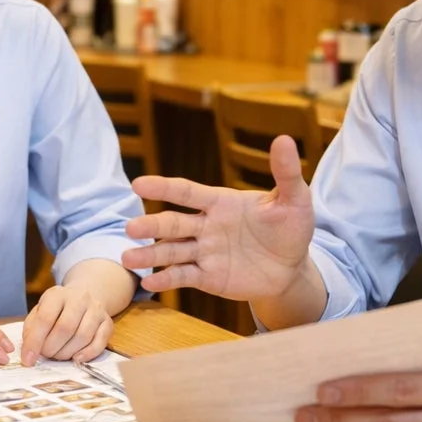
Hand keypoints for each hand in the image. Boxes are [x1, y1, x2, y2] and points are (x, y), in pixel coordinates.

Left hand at [22, 284, 112, 365]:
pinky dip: (87, 354)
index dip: (35, 342)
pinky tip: (76, 358)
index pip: (45, 319)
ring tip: (58, 356)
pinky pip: (100, 342)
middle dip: (52, 348)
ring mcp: (96, 309)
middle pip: (65, 328)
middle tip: (46, 355)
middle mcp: (79, 298)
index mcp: (57, 294)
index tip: (28, 360)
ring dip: (67, 353)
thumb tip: (29, 351)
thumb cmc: (57, 308)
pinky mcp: (108, 322)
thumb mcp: (40, 311)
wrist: (85, 294)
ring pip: (83, 336)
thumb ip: (31, 329)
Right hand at [121, 135, 315, 300]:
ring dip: (149, 254)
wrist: (291, 269)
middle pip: (173, 223)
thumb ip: (286, 173)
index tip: (139, 184)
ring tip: (127, 258)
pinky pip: (183, 276)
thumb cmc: (291, 229)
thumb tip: (283, 139)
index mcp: (220, 203)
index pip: (187, 191)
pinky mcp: (207, 277)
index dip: (163, 187)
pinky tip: (148, 282)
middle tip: (130, 229)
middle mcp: (206, 226)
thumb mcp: (294, 200)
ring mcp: (204, 252)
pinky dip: (165, 279)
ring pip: (171, 250)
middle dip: (151, 225)